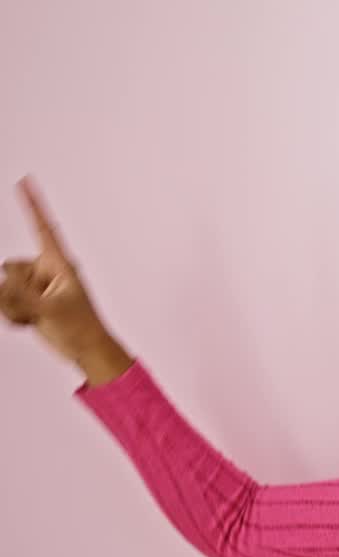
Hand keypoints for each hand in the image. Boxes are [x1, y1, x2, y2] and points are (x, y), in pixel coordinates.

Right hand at [1, 176, 116, 365]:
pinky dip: (13, 315)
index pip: (42, 228)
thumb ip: (21, 296)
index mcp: (59, 264)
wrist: (86, 349)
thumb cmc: (81, 328)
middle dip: (16, 292)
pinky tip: (33, 322)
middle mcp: (45, 271)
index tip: (24, 180)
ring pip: (3, 288)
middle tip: (42, 310)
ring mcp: (35, 286)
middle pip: (10, 269)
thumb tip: (1, 283)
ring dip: (15, 307)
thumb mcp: (51, 311)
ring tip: (40, 317)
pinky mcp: (28, 300)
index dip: (33, 204)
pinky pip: (4, 303)